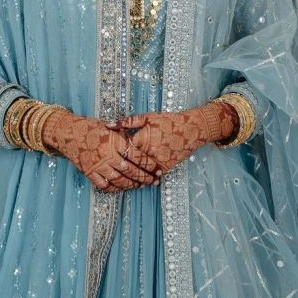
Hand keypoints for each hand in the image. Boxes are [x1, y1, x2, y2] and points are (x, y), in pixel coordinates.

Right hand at [42, 111, 160, 192]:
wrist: (66, 132)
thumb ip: (123, 136)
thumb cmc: (89, 127)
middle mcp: (108, 155)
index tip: (158, 169)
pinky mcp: (89, 173)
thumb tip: (138, 145)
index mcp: (114, 141)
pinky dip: (116, 188)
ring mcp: (98, 166)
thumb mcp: (109, 128)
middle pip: (131, 170)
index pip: (137, 156)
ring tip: (142, 185)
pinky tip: (123, 188)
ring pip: (121, 181)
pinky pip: (106, 186)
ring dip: (133, 185)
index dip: (149, 164)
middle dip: (146, 177)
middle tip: (155, 181)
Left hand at [111, 102, 234, 175]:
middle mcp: (149, 153)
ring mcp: (157, 163)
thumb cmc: (167, 121)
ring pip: (139, 173)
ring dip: (129, 176)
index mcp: (142, 139)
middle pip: (129, 163)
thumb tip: (108, 125)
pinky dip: (143, 178)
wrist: (190, 130)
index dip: (113, 150)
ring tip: (118, 178)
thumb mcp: (147, 117)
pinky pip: (151, 176)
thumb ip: (127, 122)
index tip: (106, 151)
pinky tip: (135, 181)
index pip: (122, 148)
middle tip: (107, 168)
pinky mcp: (165, 168)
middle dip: (119, 165)